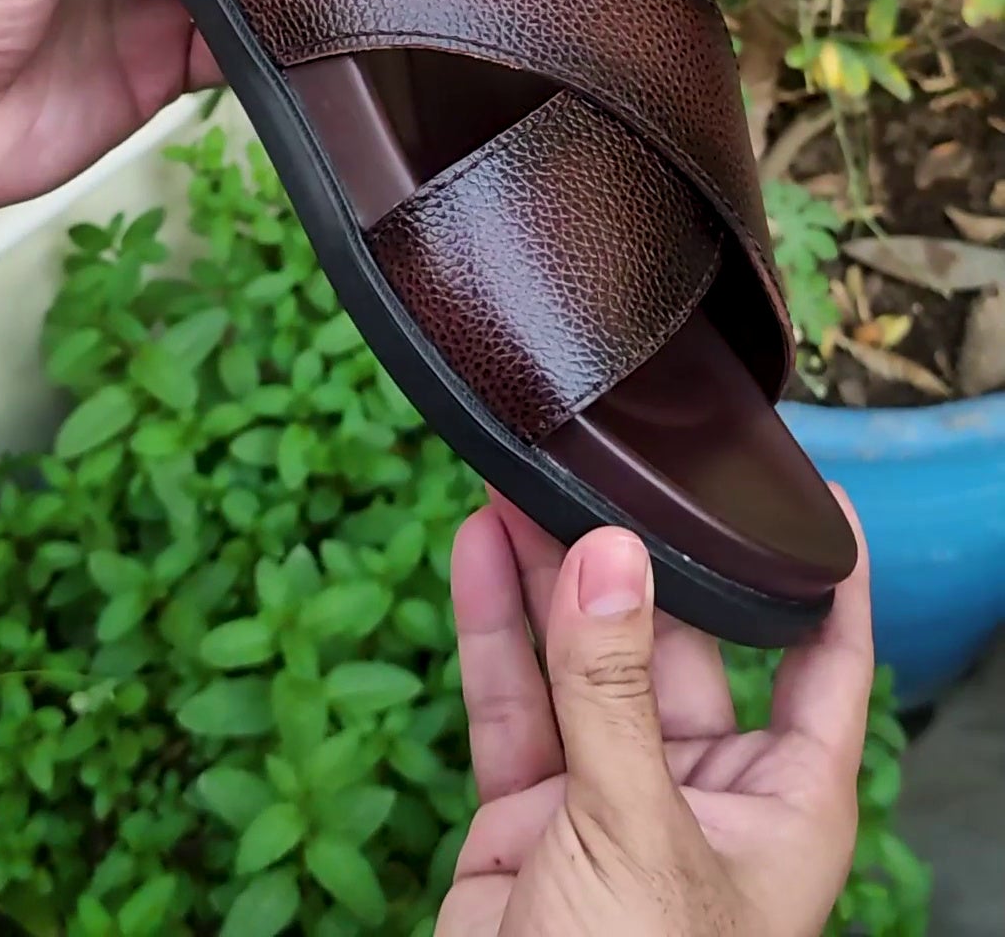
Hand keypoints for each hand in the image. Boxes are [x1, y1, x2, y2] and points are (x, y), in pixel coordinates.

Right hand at [441, 494, 871, 936]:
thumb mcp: (635, 837)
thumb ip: (614, 692)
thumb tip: (609, 555)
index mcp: (782, 806)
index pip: (825, 663)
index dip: (824, 575)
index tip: (810, 487)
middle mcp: (701, 792)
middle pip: (677, 639)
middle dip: (633, 553)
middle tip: (594, 464)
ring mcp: (608, 800)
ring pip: (581, 660)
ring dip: (547, 574)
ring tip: (521, 478)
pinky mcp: (528, 818)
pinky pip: (511, 705)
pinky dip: (490, 629)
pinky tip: (477, 550)